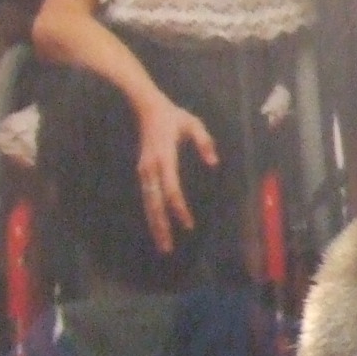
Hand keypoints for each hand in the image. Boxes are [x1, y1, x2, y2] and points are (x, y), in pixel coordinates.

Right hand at [135, 96, 219, 255]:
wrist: (146, 107)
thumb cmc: (173, 116)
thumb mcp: (193, 123)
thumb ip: (204, 142)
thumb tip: (213, 162)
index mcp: (165, 158)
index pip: (172, 189)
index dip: (180, 208)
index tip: (188, 224)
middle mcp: (151, 168)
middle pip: (155, 203)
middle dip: (161, 226)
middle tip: (168, 248)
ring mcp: (144, 170)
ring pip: (149, 203)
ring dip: (155, 224)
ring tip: (162, 244)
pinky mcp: (143, 172)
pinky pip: (147, 197)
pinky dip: (151, 213)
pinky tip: (157, 227)